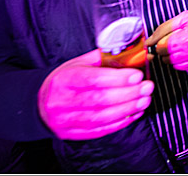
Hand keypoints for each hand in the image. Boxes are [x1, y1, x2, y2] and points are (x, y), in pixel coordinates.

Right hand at [37, 49, 153, 140]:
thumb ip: (102, 59)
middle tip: (147, 87)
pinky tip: (134, 113)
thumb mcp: (77, 64)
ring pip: (102, 117)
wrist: (40, 103)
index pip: (92, 80)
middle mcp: (62, 102)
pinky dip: (121, 122)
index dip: (117, 78)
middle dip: (128, 94)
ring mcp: (66, 121)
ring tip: (144, 100)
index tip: (137, 75)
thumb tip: (130, 53)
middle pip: (100, 100)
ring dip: (128, 108)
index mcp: (63, 80)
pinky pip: (100, 130)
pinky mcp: (73, 134)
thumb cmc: (65, 80)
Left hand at [145, 2, 187, 72]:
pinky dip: (186, 61)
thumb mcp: (183, 17)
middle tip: (175, 40)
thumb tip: (148, 42)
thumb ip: (162, 30)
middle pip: (167, 59)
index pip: (160, 49)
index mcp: (186, 39)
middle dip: (167, 50)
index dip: (160, 43)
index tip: (163, 39)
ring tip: (184, 45)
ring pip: (176, 66)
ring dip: (176, 57)